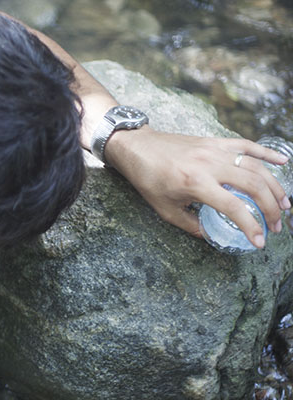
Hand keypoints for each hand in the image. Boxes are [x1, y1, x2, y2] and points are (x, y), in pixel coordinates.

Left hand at [106, 127, 290, 247]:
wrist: (138, 147)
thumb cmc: (148, 180)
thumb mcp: (165, 209)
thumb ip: (191, 224)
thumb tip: (211, 236)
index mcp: (196, 184)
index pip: (234, 208)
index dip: (251, 226)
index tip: (260, 241)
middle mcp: (210, 165)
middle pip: (254, 187)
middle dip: (270, 209)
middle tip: (276, 227)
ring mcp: (215, 150)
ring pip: (256, 167)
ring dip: (274, 187)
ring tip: (284, 206)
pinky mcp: (216, 141)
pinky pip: (247, 145)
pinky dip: (267, 154)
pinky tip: (284, 162)